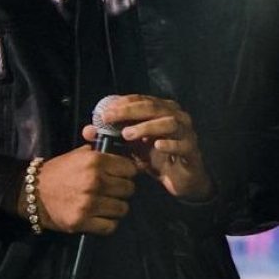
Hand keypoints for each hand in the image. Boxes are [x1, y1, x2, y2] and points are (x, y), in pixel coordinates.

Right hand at [18, 145, 136, 234]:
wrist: (34, 192)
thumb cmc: (61, 170)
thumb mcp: (81, 153)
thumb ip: (102, 148)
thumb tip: (124, 141)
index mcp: (96, 161)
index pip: (130, 169)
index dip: (129, 172)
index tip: (123, 175)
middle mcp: (95, 181)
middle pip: (128, 189)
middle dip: (125, 189)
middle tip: (116, 190)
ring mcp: (88, 203)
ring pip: (122, 208)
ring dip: (118, 207)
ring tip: (110, 204)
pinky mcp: (81, 221)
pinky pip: (110, 226)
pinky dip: (110, 223)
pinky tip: (103, 217)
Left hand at [83, 94, 213, 200]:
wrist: (181, 179)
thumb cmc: (156, 158)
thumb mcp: (132, 147)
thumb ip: (113, 137)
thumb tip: (86, 130)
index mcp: (162, 110)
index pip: (142, 99)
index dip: (123, 103)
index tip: (104, 112)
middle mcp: (176, 115)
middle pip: (153, 107)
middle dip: (130, 111)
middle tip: (110, 118)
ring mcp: (186, 131)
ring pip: (169, 122)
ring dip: (147, 126)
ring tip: (127, 134)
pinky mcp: (191, 149)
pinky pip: (182, 144)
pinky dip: (170, 143)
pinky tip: (157, 145)